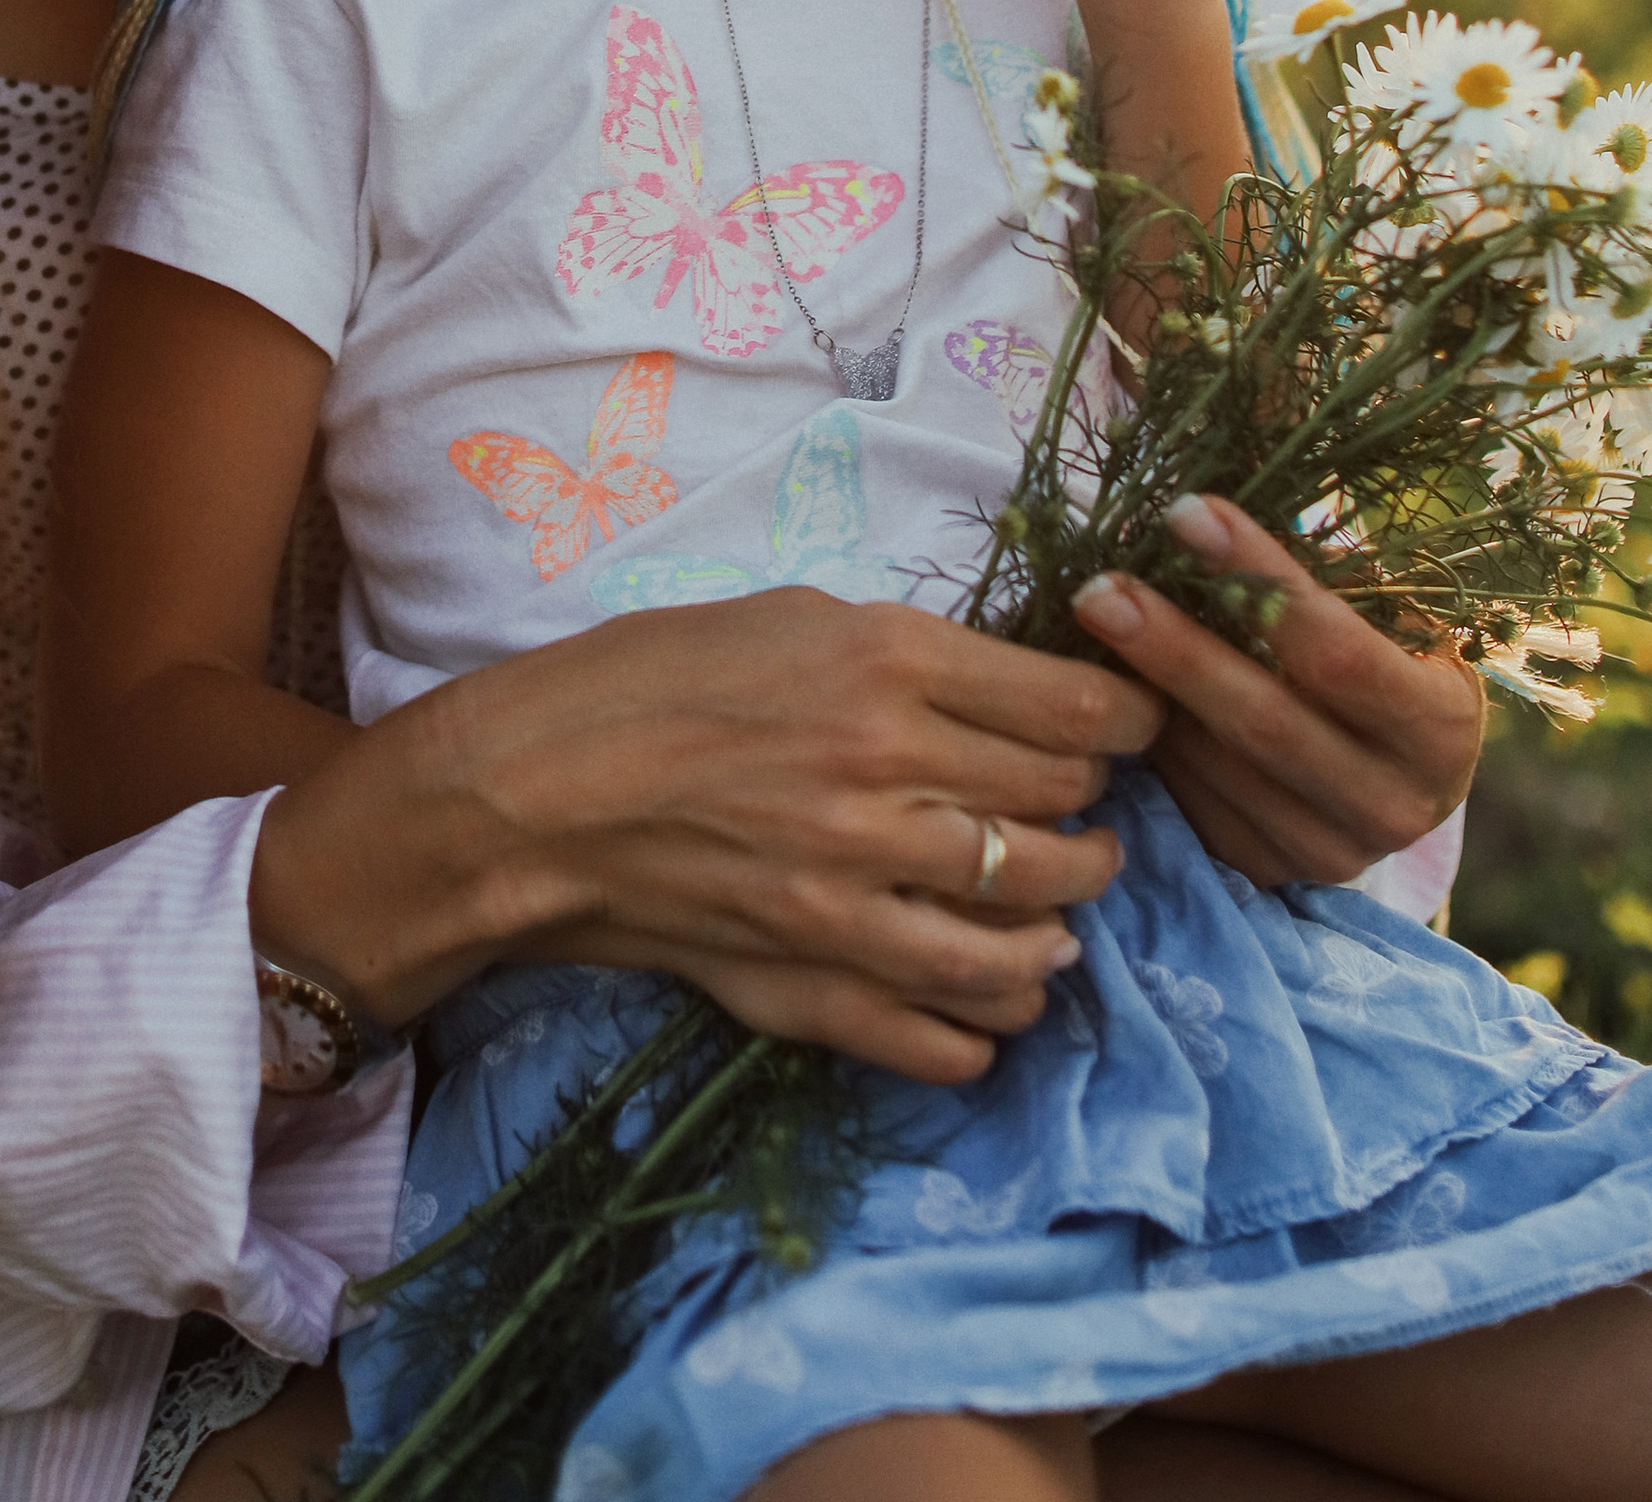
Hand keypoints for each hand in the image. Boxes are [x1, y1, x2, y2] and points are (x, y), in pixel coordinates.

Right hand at [249, 588, 1166, 1084]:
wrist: (526, 794)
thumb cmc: (646, 679)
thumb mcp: (789, 618)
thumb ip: (908, 655)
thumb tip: (1013, 691)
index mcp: (884, 667)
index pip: (1077, 710)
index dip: (1125, 719)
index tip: (1125, 723)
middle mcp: (886, 778)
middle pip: (1067, 818)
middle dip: (1094, 815)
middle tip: (1079, 808)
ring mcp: (852, 893)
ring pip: (1034, 934)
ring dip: (1063, 920)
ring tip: (1053, 902)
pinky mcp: (812, 981)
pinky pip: (952, 1031)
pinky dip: (991, 1020)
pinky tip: (990, 990)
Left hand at [1068, 494, 1481, 887]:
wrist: (1401, 770)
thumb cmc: (1384, 656)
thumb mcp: (1383, 614)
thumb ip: (1312, 578)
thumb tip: (1204, 518)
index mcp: (1439, 727)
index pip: (1340, 652)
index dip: (1260, 580)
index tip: (1185, 512)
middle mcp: (1396, 805)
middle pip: (1265, 721)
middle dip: (1174, 648)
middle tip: (1098, 590)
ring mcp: (1333, 852)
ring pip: (1219, 767)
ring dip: (1148, 696)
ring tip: (1093, 630)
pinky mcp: (1276, 875)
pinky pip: (1197, 806)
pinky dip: (1151, 745)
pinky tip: (1114, 694)